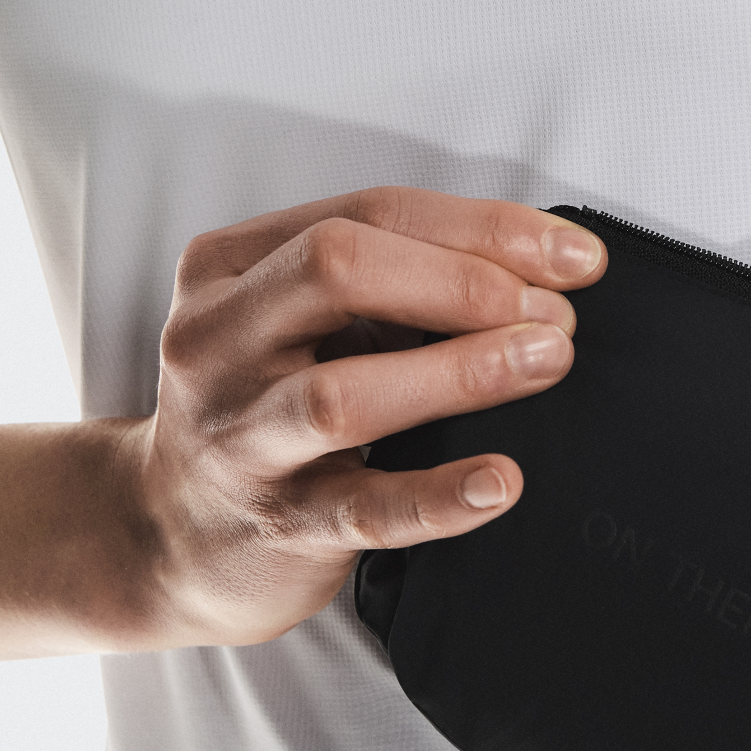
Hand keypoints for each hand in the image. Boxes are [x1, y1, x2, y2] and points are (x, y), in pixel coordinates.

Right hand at [0, 189, 604, 654]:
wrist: (174, 536)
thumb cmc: (267, 411)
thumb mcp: (305, 327)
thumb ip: (397, 289)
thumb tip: (542, 274)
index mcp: (231, 269)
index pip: (366, 214)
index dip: (483, 229)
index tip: (576, 259)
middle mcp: (219, 342)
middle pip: (339, 270)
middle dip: (466, 282)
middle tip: (555, 314)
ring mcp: (241, 438)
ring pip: (344, 394)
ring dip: (461, 371)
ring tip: (547, 361)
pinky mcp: (278, 525)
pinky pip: (365, 510)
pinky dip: (439, 494)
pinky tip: (501, 481)